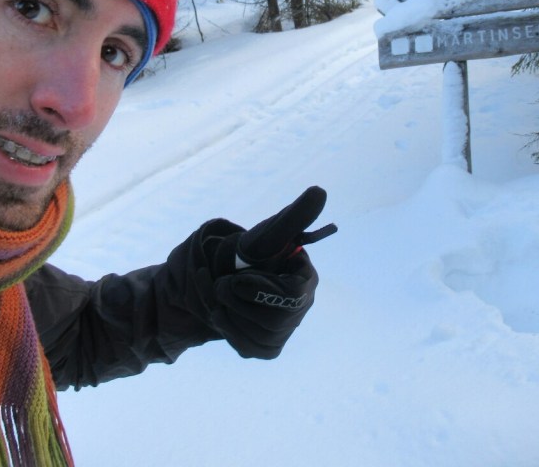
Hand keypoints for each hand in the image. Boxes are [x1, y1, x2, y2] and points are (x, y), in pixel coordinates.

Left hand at [200, 187, 334, 357]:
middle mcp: (302, 308)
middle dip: (239, 301)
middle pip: (274, 320)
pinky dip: (229, 330)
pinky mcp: (267, 348)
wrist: (222, 275)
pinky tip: (222, 313)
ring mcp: (286, 332)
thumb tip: (319, 191)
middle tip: (220, 285)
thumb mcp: (268, 234)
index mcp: (306, 279)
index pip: (290, 295)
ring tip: (219, 296)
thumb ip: (294, 215)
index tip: (236, 276)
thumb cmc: (249, 252)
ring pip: (259, 336)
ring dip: (230, 314)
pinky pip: (248, 347)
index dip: (259, 288)